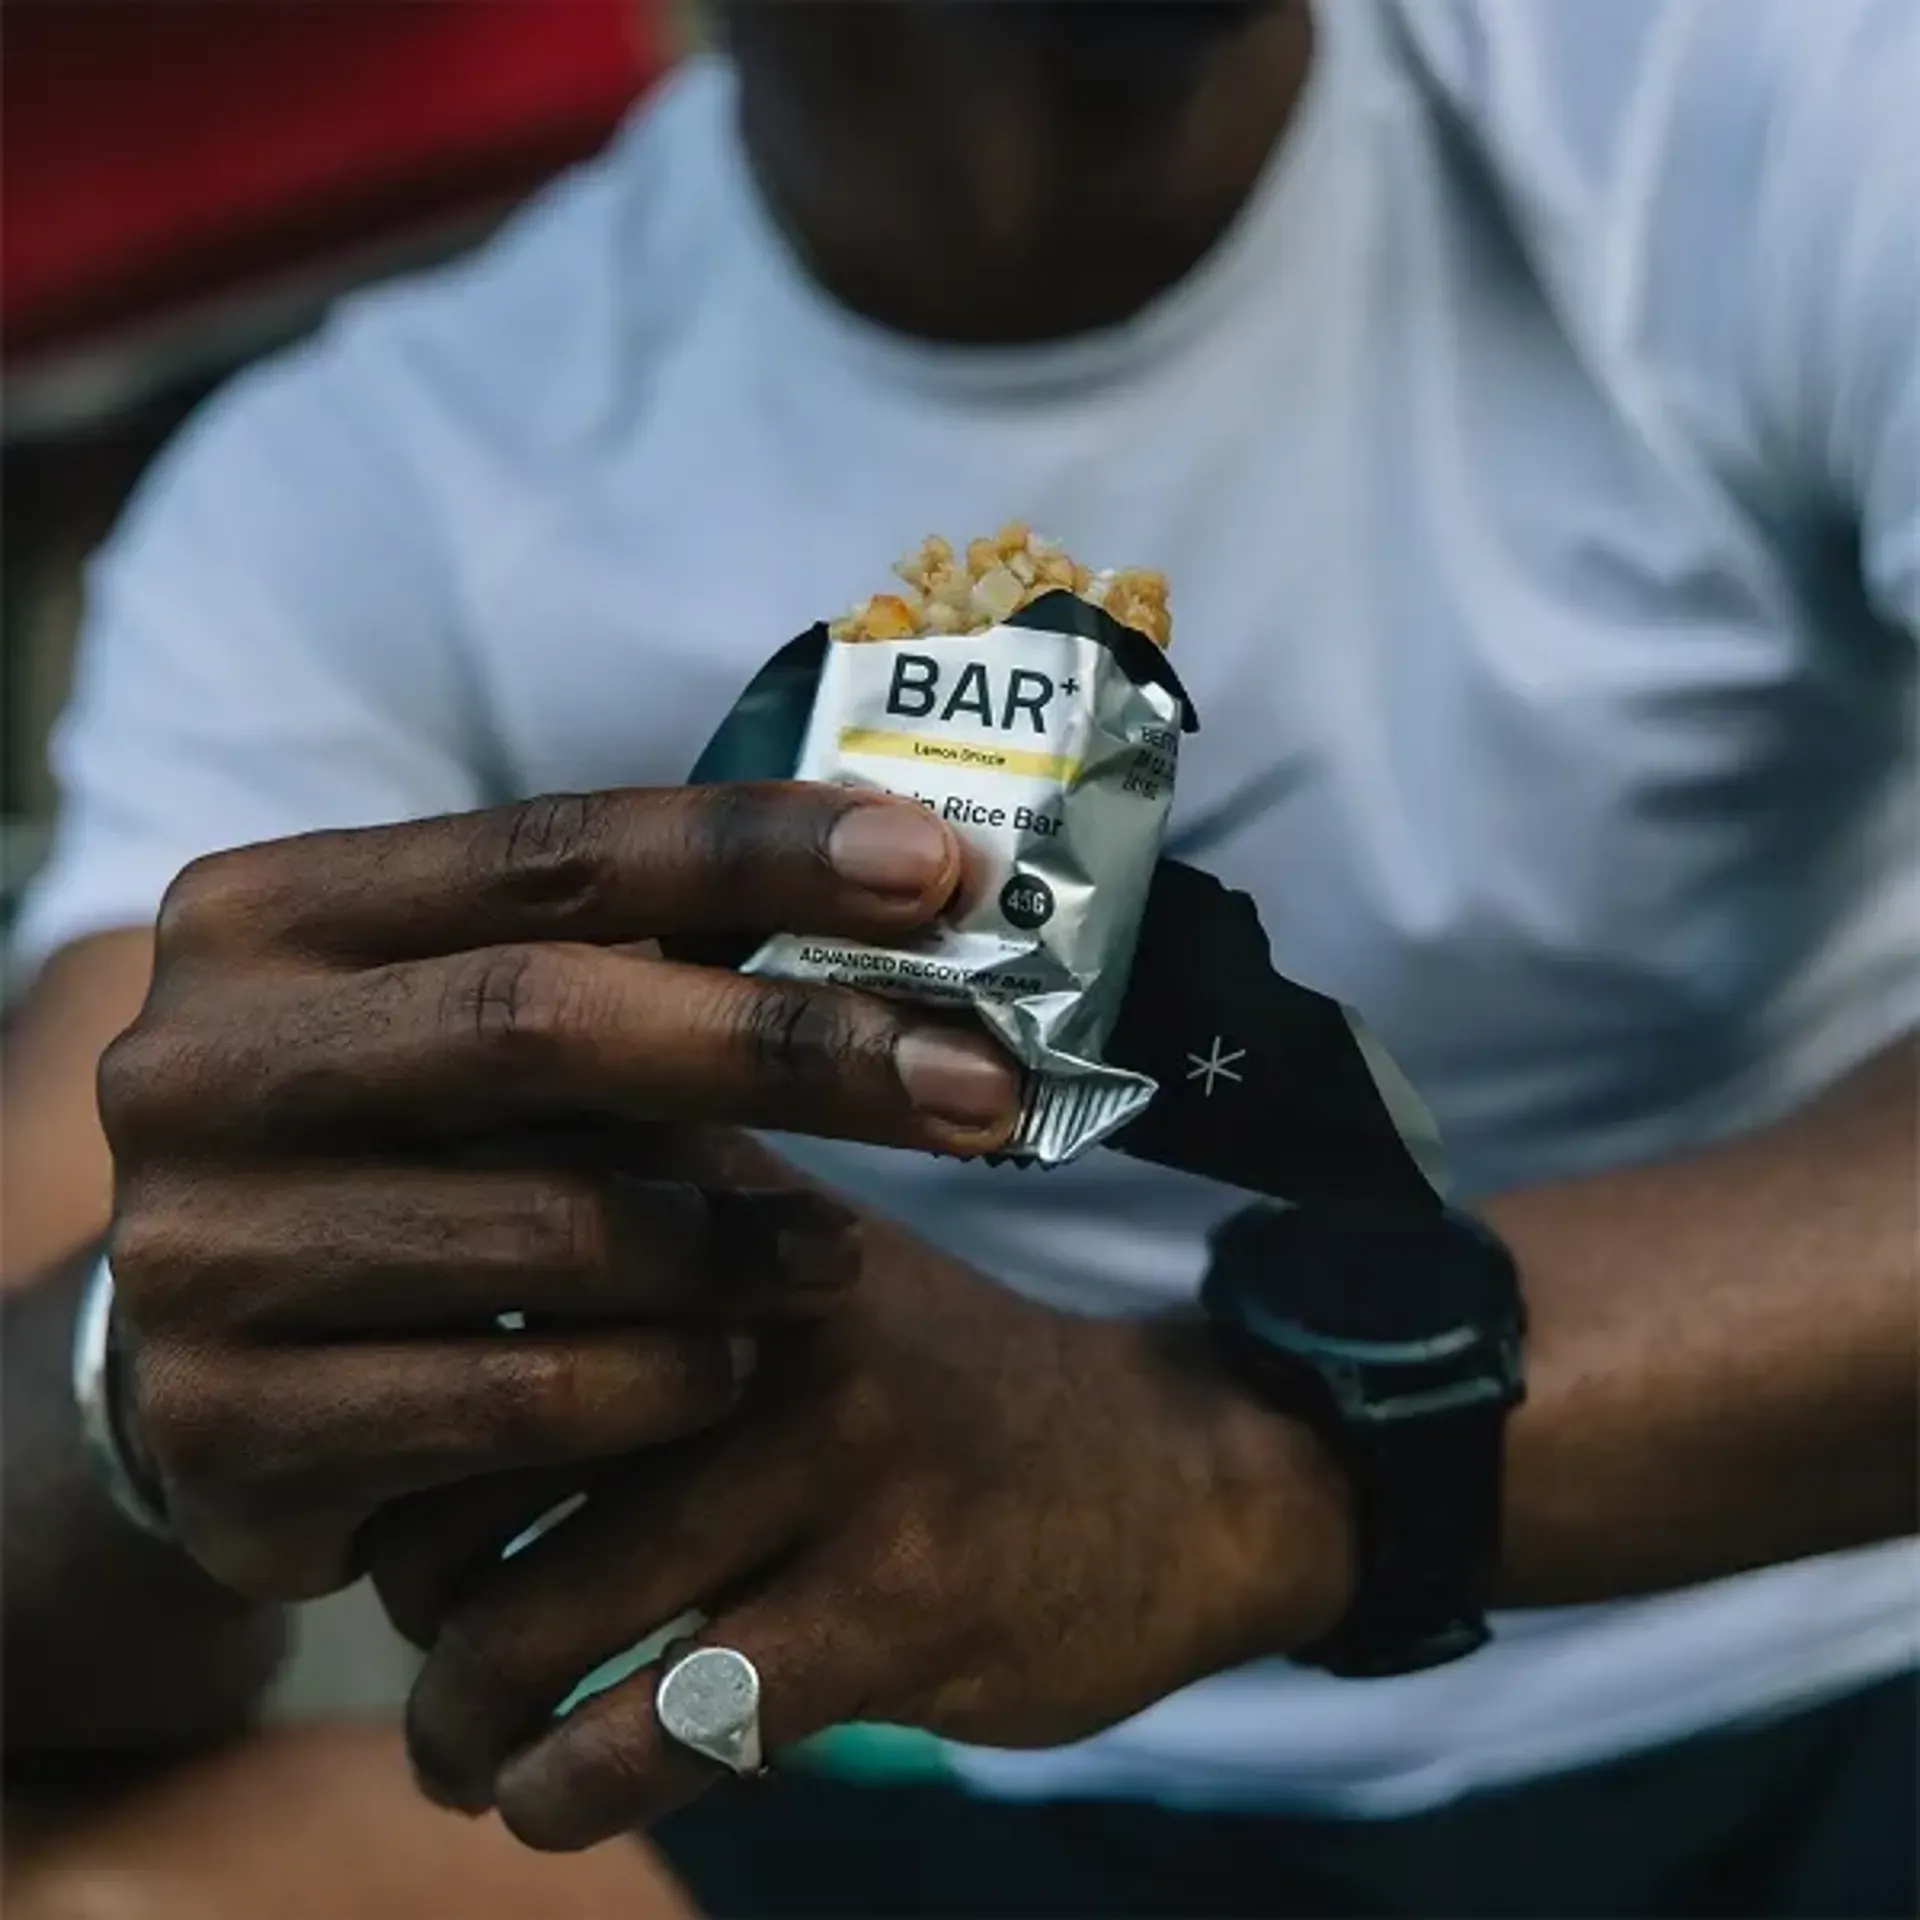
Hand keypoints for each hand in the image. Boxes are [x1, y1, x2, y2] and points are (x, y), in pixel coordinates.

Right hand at [100, 784, 1022, 1599]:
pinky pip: (521, 1399)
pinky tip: (731, 1367)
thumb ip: (631, 960)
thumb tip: (903, 881)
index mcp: (265, 915)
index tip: (933, 863)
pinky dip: (666, 1379)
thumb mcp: (469, 1023)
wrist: (189, 1367)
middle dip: (791, 1046)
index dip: (751, 849)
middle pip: (541, 1019)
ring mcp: (195, 1253)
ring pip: (553, 1229)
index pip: (545, 850)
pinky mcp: (228, 1430)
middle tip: (979, 1079)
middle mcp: (196, 1065)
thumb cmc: (395, 1149)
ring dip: (742, 1243)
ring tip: (841, 1254)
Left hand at [370, 1217, 1355, 1848]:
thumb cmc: (925, 1393)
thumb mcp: (797, 1264)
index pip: (478, 1268)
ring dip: (458, 1716)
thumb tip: (379, 1343)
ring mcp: (836, 1449)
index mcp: (729, 1206)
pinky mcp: (893, 1602)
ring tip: (456, 1748)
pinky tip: (546, 1800)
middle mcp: (771, 1300)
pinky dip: (563, 1791)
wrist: (1163, 1478)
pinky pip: (660, 1724)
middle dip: (404, 1577)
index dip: (377, 1393)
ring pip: (539, 1608)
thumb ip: (627, 1254)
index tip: (363, 1475)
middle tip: (415, 1632)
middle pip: (473, 1449)